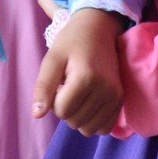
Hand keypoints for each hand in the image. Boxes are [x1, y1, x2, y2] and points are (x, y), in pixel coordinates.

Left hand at [31, 7, 124, 134]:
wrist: (98, 29)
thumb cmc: (71, 42)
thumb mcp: (52, 59)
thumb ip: (43, 86)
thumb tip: (36, 115)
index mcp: (86, 78)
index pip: (61, 111)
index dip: (54, 99)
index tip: (59, 81)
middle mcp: (105, 90)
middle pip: (73, 122)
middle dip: (66, 108)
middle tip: (69, 85)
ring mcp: (115, 96)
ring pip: (88, 129)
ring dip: (78, 116)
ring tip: (79, 94)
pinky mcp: (121, 100)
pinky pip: (104, 128)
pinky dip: (93, 121)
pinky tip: (89, 104)